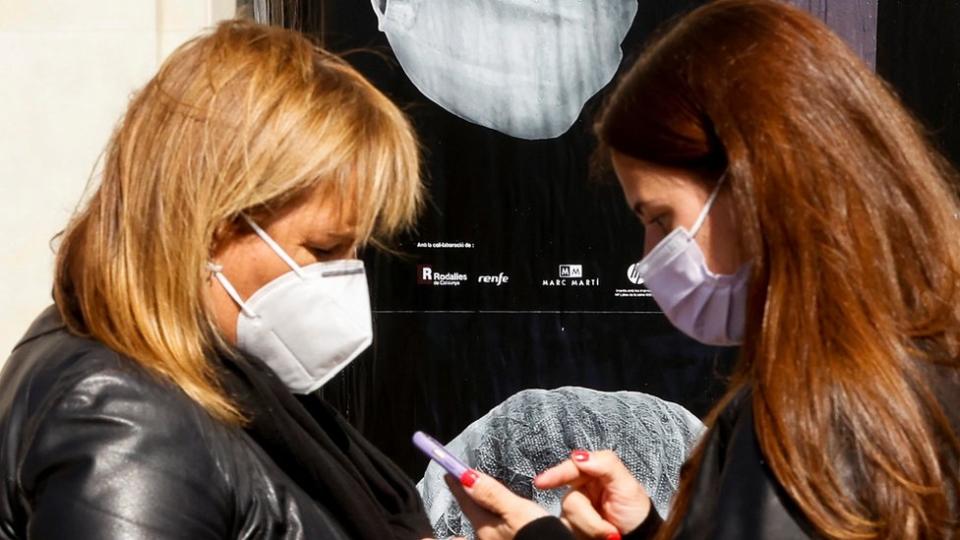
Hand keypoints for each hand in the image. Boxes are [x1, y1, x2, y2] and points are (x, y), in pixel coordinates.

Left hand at [445, 469, 549, 539]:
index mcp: (485, 527)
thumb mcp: (517, 511)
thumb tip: (467, 477)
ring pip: (483, 523)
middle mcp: (485, 539)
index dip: (457, 484)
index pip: (466, 501)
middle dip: (467, 499)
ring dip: (480, 510)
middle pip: (473, 513)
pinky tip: (496, 522)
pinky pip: (492, 531)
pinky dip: (491, 521)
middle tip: (462, 484)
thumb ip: (492, 494)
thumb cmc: (537, 536)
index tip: (448, 473)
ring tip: (479, 500)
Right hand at [535, 450, 651, 537]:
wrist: (640, 539)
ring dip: (591, 530)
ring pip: (568, 517)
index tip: (541, 482)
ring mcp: (576, 510)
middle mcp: (581, 490)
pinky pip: (567, 529)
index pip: (571, 469)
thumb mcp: (628, 485)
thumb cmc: (636, 512)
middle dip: (590, 518)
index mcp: (593, 474)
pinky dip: (585, 536)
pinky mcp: (573, 526)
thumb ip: (606, 464)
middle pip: (570, 499)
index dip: (555, 475)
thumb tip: (578, 456)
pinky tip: (599, 538)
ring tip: (609, 534)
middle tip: (610, 530)